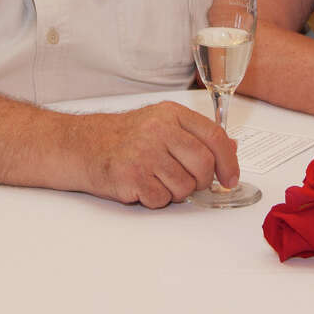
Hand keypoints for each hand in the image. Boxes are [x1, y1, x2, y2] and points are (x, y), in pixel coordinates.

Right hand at [76, 101, 239, 208]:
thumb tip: (231, 147)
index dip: (228, 162)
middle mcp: (159, 129)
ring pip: (184, 187)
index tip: (231, 178)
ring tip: (156, 179)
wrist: (82, 146)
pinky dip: (155, 199)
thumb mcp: (162, 123)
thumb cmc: (124, 137)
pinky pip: (161, 200)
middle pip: (203, 165)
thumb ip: (196, 135)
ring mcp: (145, 152)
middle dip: (201, 181)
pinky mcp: (132, 176)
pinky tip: (142, 185)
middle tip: (188, 182)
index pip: (214, 136)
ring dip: (175, 192)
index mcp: (171, 114)